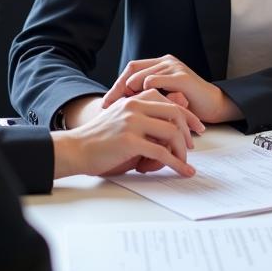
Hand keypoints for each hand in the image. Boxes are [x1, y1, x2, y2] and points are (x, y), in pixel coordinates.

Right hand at [51, 89, 204, 179]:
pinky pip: (161, 153)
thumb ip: (145, 122)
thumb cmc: (99, 139)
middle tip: (193, 146)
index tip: (196, 127)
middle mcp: (135, 106)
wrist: (75, 149)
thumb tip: (171, 132)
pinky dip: (176, 164)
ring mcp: (132, 122)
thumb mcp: (124, 122)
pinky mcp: (129, 141)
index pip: (168, 101)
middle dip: (189, 130)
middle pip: (175, 113)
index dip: (186, 114)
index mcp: (134, 100)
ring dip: (182, 150)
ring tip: (185, 162)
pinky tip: (183, 171)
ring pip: (171, 132)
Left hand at [101, 54, 242, 123]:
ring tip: (120, 104)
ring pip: (143, 74)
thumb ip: (146, 98)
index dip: (116, 85)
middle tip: (107, 104)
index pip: (131, 70)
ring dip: (129, 89)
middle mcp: (165, 62)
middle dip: (118, 87)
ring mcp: (174, 67)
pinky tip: (139, 100)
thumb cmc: (188, 105)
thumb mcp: (163, 100)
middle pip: (133, 70)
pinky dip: (147, 88)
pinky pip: (159, 79)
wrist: (214, 106)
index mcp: (159, 66)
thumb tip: (120, 108)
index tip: (105, 103)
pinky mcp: (182, 77)